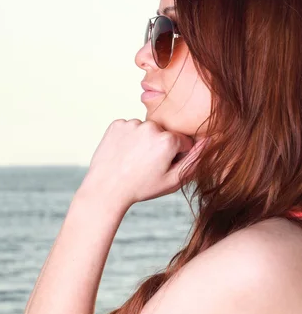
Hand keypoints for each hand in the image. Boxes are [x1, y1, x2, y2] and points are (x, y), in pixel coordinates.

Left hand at [79, 119, 208, 207]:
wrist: (105, 189)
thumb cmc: (141, 188)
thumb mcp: (173, 180)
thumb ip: (194, 160)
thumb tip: (208, 141)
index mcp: (168, 139)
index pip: (183, 142)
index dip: (175, 157)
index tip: (162, 168)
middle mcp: (151, 126)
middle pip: (164, 134)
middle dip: (160, 147)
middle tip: (147, 166)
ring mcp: (132, 123)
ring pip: (146, 130)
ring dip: (144, 142)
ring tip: (134, 161)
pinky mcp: (117, 124)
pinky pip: (129, 128)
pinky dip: (128, 138)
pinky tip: (124, 154)